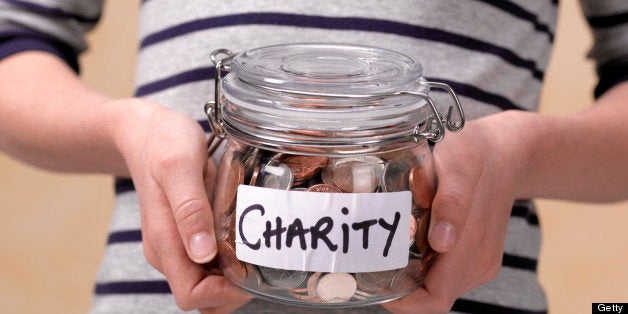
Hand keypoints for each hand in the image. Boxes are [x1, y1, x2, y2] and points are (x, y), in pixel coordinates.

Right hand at [112, 98, 251, 311]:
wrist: (146, 131)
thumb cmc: (162, 143)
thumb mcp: (179, 166)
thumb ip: (189, 209)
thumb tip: (202, 254)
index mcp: (164, 242)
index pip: (191, 295)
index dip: (223, 294)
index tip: (250, 270)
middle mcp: (168, 251)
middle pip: (202, 295)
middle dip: (233, 287)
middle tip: (261, 257)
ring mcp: (176, 244)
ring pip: (208, 281)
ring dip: (234, 274)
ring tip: (256, 244)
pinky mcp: (185, 234)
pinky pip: (210, 262)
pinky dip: (230, 258)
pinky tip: (244, 234)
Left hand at [382, 110, 534, 312]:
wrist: (505, 150)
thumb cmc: (476, 153)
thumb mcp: (460, 164)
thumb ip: (452, 202)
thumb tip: (442, 242)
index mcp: (473, 245)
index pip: (435, 298)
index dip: (404, 302)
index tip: (374, 283)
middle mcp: (478, 261)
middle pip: (432, 295)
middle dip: (400, 287)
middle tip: (369, 262)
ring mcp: (479, 259)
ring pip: (437, 285)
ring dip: (411, 276)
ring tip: (384, 251)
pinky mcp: (477, 253)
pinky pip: (445, 272)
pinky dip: (423, 265)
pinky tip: (408, 242)